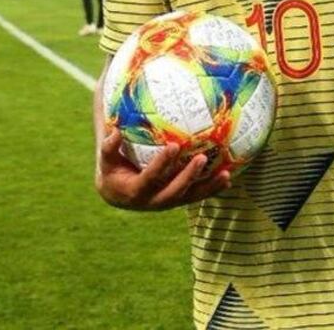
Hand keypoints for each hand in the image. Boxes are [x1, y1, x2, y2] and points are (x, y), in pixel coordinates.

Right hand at [95, 129, 230, 210]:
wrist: (118, 194)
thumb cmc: (111, 170)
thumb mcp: (105, 161)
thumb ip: (108, 147)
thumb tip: (114, 131)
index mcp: (135, 192)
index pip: (151, 178)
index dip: (162, 164)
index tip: (174, 146)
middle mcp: (153, 201)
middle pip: (174, 191)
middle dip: (189, 176)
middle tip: (202, 158)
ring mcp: (167, 203)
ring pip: (190, 197)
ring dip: (208, 187)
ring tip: (225, 174)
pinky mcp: (177, 201)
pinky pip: (196, 196)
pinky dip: (212, 189)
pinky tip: (228, 178)